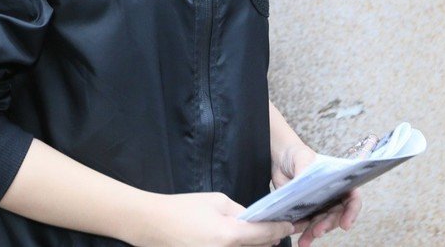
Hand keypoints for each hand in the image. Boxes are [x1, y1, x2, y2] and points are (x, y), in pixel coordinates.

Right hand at [144, 191, 295, 246]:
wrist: (153, 225)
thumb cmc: (184, 209)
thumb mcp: (216, 201)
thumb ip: (239, 211)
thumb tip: (252, 220)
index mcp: (229, 236)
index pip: (264, 234)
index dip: (281, 229)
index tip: (291, 225)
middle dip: (271, 240)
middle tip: (281, 229)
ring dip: (257, 246)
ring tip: (266, 237)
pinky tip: (245, 242)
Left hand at [271, 142, 366, 245]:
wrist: (279, 159)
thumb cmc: (297, 153)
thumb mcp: (303, 157)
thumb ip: (306, 170)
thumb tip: (308, 185)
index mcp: (338, 181)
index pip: (352, 198)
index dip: (352, 212)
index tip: (345, 224)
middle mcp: (331, 195)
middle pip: (336, 215)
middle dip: (328, 225)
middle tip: (318, 231)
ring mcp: (318, 204)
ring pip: (321, 223)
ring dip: (314, 233)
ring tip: (305, 241)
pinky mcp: (304, 210)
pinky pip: (306, 224)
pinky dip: (302, 231)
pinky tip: (296, 235)